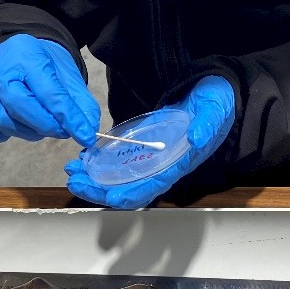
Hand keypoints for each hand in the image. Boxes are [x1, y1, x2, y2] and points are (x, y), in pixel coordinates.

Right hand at [0, 34, 99, 145]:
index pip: (49, 91)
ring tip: (44, 125)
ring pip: (3, 120)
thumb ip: (80, 101)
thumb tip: (88, 130)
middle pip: (18, 105)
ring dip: (29, 131)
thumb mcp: (67, 73)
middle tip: (64, 130)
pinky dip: (4, 134)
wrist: (17, 52)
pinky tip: (21, 126)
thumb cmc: (44, 62)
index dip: (69, 118)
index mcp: (27, 54)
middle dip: (47, 125)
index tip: (85, 136)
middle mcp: (0, 67)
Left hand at [64, 75, 235, 208]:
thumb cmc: (216, 102)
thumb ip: (206, 124)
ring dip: (96, 178)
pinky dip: (101, 162)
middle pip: (132, 187)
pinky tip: (84, 157)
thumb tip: (196, 139)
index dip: (134, 192)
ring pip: (122, 177)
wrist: (212, 92)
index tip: (112, 196)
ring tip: (73, 170)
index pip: (156, 184)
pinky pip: (121, 160)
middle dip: (102, 189)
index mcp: (182, 161)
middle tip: (76, 180)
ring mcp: (154, 157)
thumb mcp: (214, 108)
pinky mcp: (145, 146)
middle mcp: (166, 165)